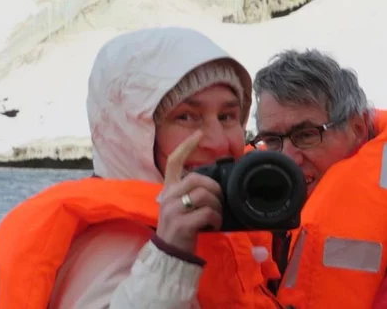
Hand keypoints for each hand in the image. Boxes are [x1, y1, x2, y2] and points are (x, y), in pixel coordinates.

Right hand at [156, 130, 223, 253]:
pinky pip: (208, 213)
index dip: (186, 146)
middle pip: (197, 179)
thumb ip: (188, 193)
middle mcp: (168, 197)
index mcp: (168, 190)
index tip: (198, 133)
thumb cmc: (179, 228)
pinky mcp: (182, 224)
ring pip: (204, 195)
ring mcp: (173, 210)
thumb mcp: (179, 207)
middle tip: (219, 201)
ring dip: (217, 207)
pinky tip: (213, 226)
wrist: (169, 254)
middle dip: (214, 189)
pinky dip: (216, 219)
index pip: (174, 162)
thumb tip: (211, 186)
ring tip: (216, 217)